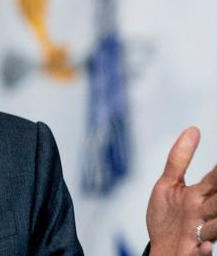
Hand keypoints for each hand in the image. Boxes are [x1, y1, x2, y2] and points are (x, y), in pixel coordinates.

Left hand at [147, 127, 216, 255]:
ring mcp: (203, 233)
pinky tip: (204, 246)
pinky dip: (204, 250)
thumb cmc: (167, 218)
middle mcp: (206, 214)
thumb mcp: (168, 185)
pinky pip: (204, 252)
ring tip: (203, 226)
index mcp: (201, 195)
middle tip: (211, 194)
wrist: (162, 250)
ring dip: (214, 225)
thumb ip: (179, 159)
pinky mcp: (197, 251)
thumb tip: (193, 129)